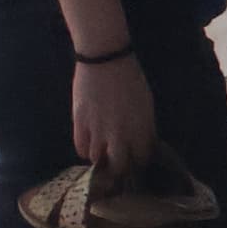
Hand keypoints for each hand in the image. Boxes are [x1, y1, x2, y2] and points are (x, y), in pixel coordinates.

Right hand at [72, 50, 158, 172]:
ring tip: (101, 152)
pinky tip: (88, 144)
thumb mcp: (146, 103)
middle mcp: (121, 133)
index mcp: (141, 128)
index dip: (138, 162)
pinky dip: (85, 150)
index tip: (135, 160)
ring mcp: (99, 130)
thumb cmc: (130, 78)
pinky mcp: (80, 123)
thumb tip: (143, 145)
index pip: (142, 159)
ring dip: (100, 158)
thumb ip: (145, 127)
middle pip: (119, 167)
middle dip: (119, 169)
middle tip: (116, 163)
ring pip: (98, 160)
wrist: (105, 59)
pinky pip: (81, 148)